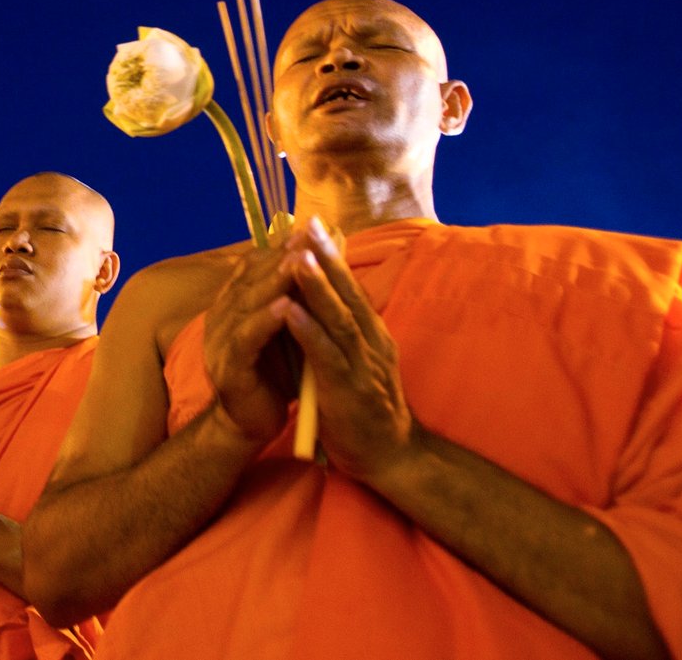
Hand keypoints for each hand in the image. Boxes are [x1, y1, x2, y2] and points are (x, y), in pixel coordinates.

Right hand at [202, 243, 297, 446]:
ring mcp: (220, 344)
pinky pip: (247, 340)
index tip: (307, 230)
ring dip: (274, 282)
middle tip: (306, 237)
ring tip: (299, 262)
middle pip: (249, 280)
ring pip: (247, 305)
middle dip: (280, 257)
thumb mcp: (283, 330)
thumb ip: (290, 297)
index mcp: (232, 306)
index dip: (279, 248)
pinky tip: (286, 307)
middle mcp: (221, 319)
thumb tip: (314, 257)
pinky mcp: (228, 369)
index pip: (253, 268)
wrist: (253, 423)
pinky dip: (266, 321)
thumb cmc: (273, 374)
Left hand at [275, 217, 419, 483]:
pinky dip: (308, 331)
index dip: (332, 255)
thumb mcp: (358, 361)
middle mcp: (371, 342)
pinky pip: (326, 356)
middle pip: (348, 293)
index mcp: (371, 334)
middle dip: (326, 257)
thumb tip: (326, 299)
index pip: (351, 287)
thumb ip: (345, 332)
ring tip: (296, 258)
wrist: (391, 456)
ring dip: (317, 287)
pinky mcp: (347, 390)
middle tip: (307, 224)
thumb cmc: (367, 407)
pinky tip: (290, 312)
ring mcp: (361, 366)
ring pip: (338, 319)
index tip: (312, 224)